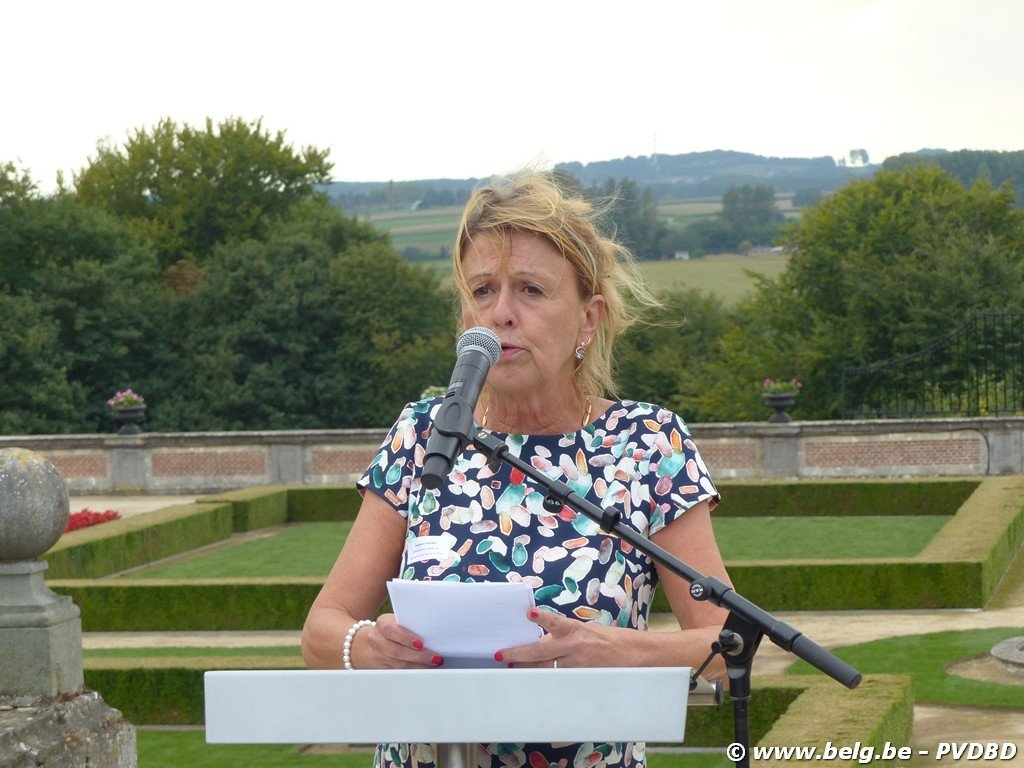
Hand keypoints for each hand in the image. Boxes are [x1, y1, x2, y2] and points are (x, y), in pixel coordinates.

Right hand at [353, 613, 444, 668]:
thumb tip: (431, 632)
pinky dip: (412, 671)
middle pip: (396, 651)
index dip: (406, 637)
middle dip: (418, 656)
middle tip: (434, 657)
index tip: (421, 644)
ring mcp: (377, 655)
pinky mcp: (380, 667)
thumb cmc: (392, 628)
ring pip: (398, 664)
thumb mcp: (397, 621)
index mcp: (382, 623)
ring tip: (432, 664)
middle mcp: (376, 639)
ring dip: (418, 665)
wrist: (373, 640)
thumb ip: (410, 624)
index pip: (391, 630)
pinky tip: (423, 670)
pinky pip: (397, 672)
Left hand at [494, 608, 623, 667]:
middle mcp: (575, 647)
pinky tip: (531, 681)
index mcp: (575, 630)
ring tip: (510, 668)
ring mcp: (576, 665)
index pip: (556, 622)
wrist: (630, 655)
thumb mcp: (583, 631)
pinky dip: (544, 679)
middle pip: (541, 651)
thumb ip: (561, 636)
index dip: (542, 618)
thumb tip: (537, 643)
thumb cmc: (605, 639)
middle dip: (518, 653)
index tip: (529, 613)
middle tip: (500, 655)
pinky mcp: (579, 678)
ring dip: (526, 669)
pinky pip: (557, 678)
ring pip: (545, 669)